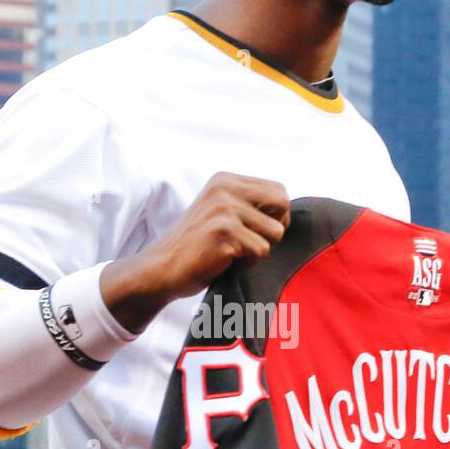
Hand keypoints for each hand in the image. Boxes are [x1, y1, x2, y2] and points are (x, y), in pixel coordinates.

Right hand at [100, 173, 290, 333]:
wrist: (162, 268)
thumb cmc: (197, 246)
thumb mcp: (220, 212)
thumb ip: (247, 203)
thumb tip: (287, 208)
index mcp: (225, 180)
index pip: (278, 189)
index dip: (276, 214)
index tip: (256, 230)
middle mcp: (225, 188)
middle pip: (283, 203)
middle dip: (275, 228)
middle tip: (252, 243)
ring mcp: (224, 209)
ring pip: (275, 232)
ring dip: (259, 249)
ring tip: (233, 252)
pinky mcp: (225, 232)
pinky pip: (261, 250)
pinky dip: (248, 263)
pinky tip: (225, 261)